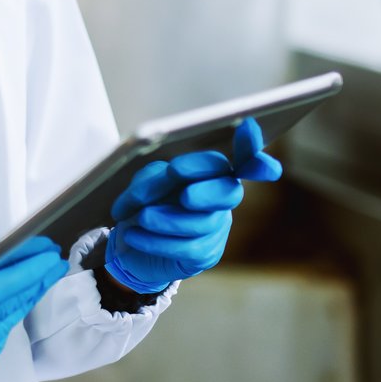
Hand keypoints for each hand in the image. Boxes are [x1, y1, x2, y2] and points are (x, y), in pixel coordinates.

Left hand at [104, 118, 282, 294]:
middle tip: (185, 195)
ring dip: (168, 220)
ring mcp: (217, 228)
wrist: (130, 242)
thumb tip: (171, 174)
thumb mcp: (147, 182)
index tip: (248, 127)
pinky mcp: (205, 254)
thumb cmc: (145, 204)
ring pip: (204, 223)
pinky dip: (155, 241)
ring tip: (143, 218)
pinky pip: (187, 248)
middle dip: (207, 192)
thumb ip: (159, 176)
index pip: (240, 158)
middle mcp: (222, 197)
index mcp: (212, 173)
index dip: (250, 146)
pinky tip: (134, 235)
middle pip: (229, 192)